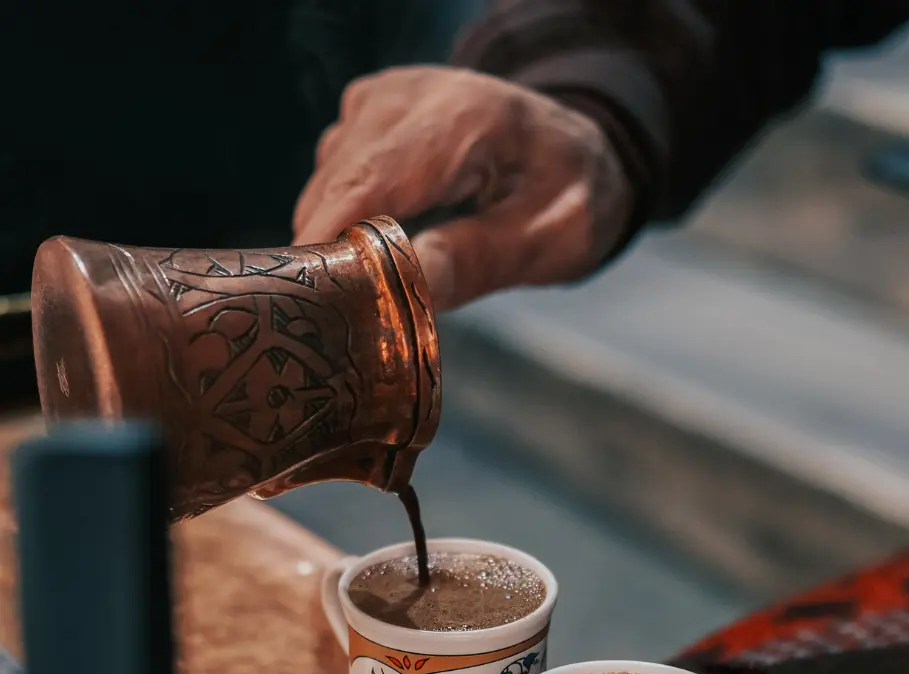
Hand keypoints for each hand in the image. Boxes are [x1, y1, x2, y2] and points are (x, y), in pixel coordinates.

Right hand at [292, 66, 632, 311]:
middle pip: (335, 185)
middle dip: (329, 254)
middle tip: (341, 321)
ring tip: (370, 287)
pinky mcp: (367, 114)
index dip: (328, 243)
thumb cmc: (571, 196)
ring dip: (336, 240)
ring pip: (324, 184)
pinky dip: (342, 219)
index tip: (311, 302)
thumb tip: (407, 289)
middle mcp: (409, 95)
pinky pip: (331, 177)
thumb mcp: (550, 238)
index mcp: (463, 117)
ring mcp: (382, 100)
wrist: (574, 151)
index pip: (370, 181)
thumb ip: (480, 259)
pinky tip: (375, 248)